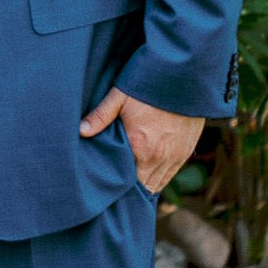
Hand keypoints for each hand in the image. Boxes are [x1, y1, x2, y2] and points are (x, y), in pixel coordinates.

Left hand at [79, 88, 202, 198]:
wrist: (186, 78)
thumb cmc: (149, 85)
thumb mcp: (120, 97)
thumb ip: (100, 116)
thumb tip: (81, 131)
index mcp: (140, 147)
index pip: (128, 182)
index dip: (118, 186)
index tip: (109, 186)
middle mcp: (159, 157)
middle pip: (143, 187)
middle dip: (131, 189)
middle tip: (118, 189)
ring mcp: (175, 156)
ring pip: (158, 183)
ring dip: (146, 184)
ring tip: (133, 184)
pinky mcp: (186, 151)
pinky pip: (171, 174)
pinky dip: (160, 176)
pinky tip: (149, 173)